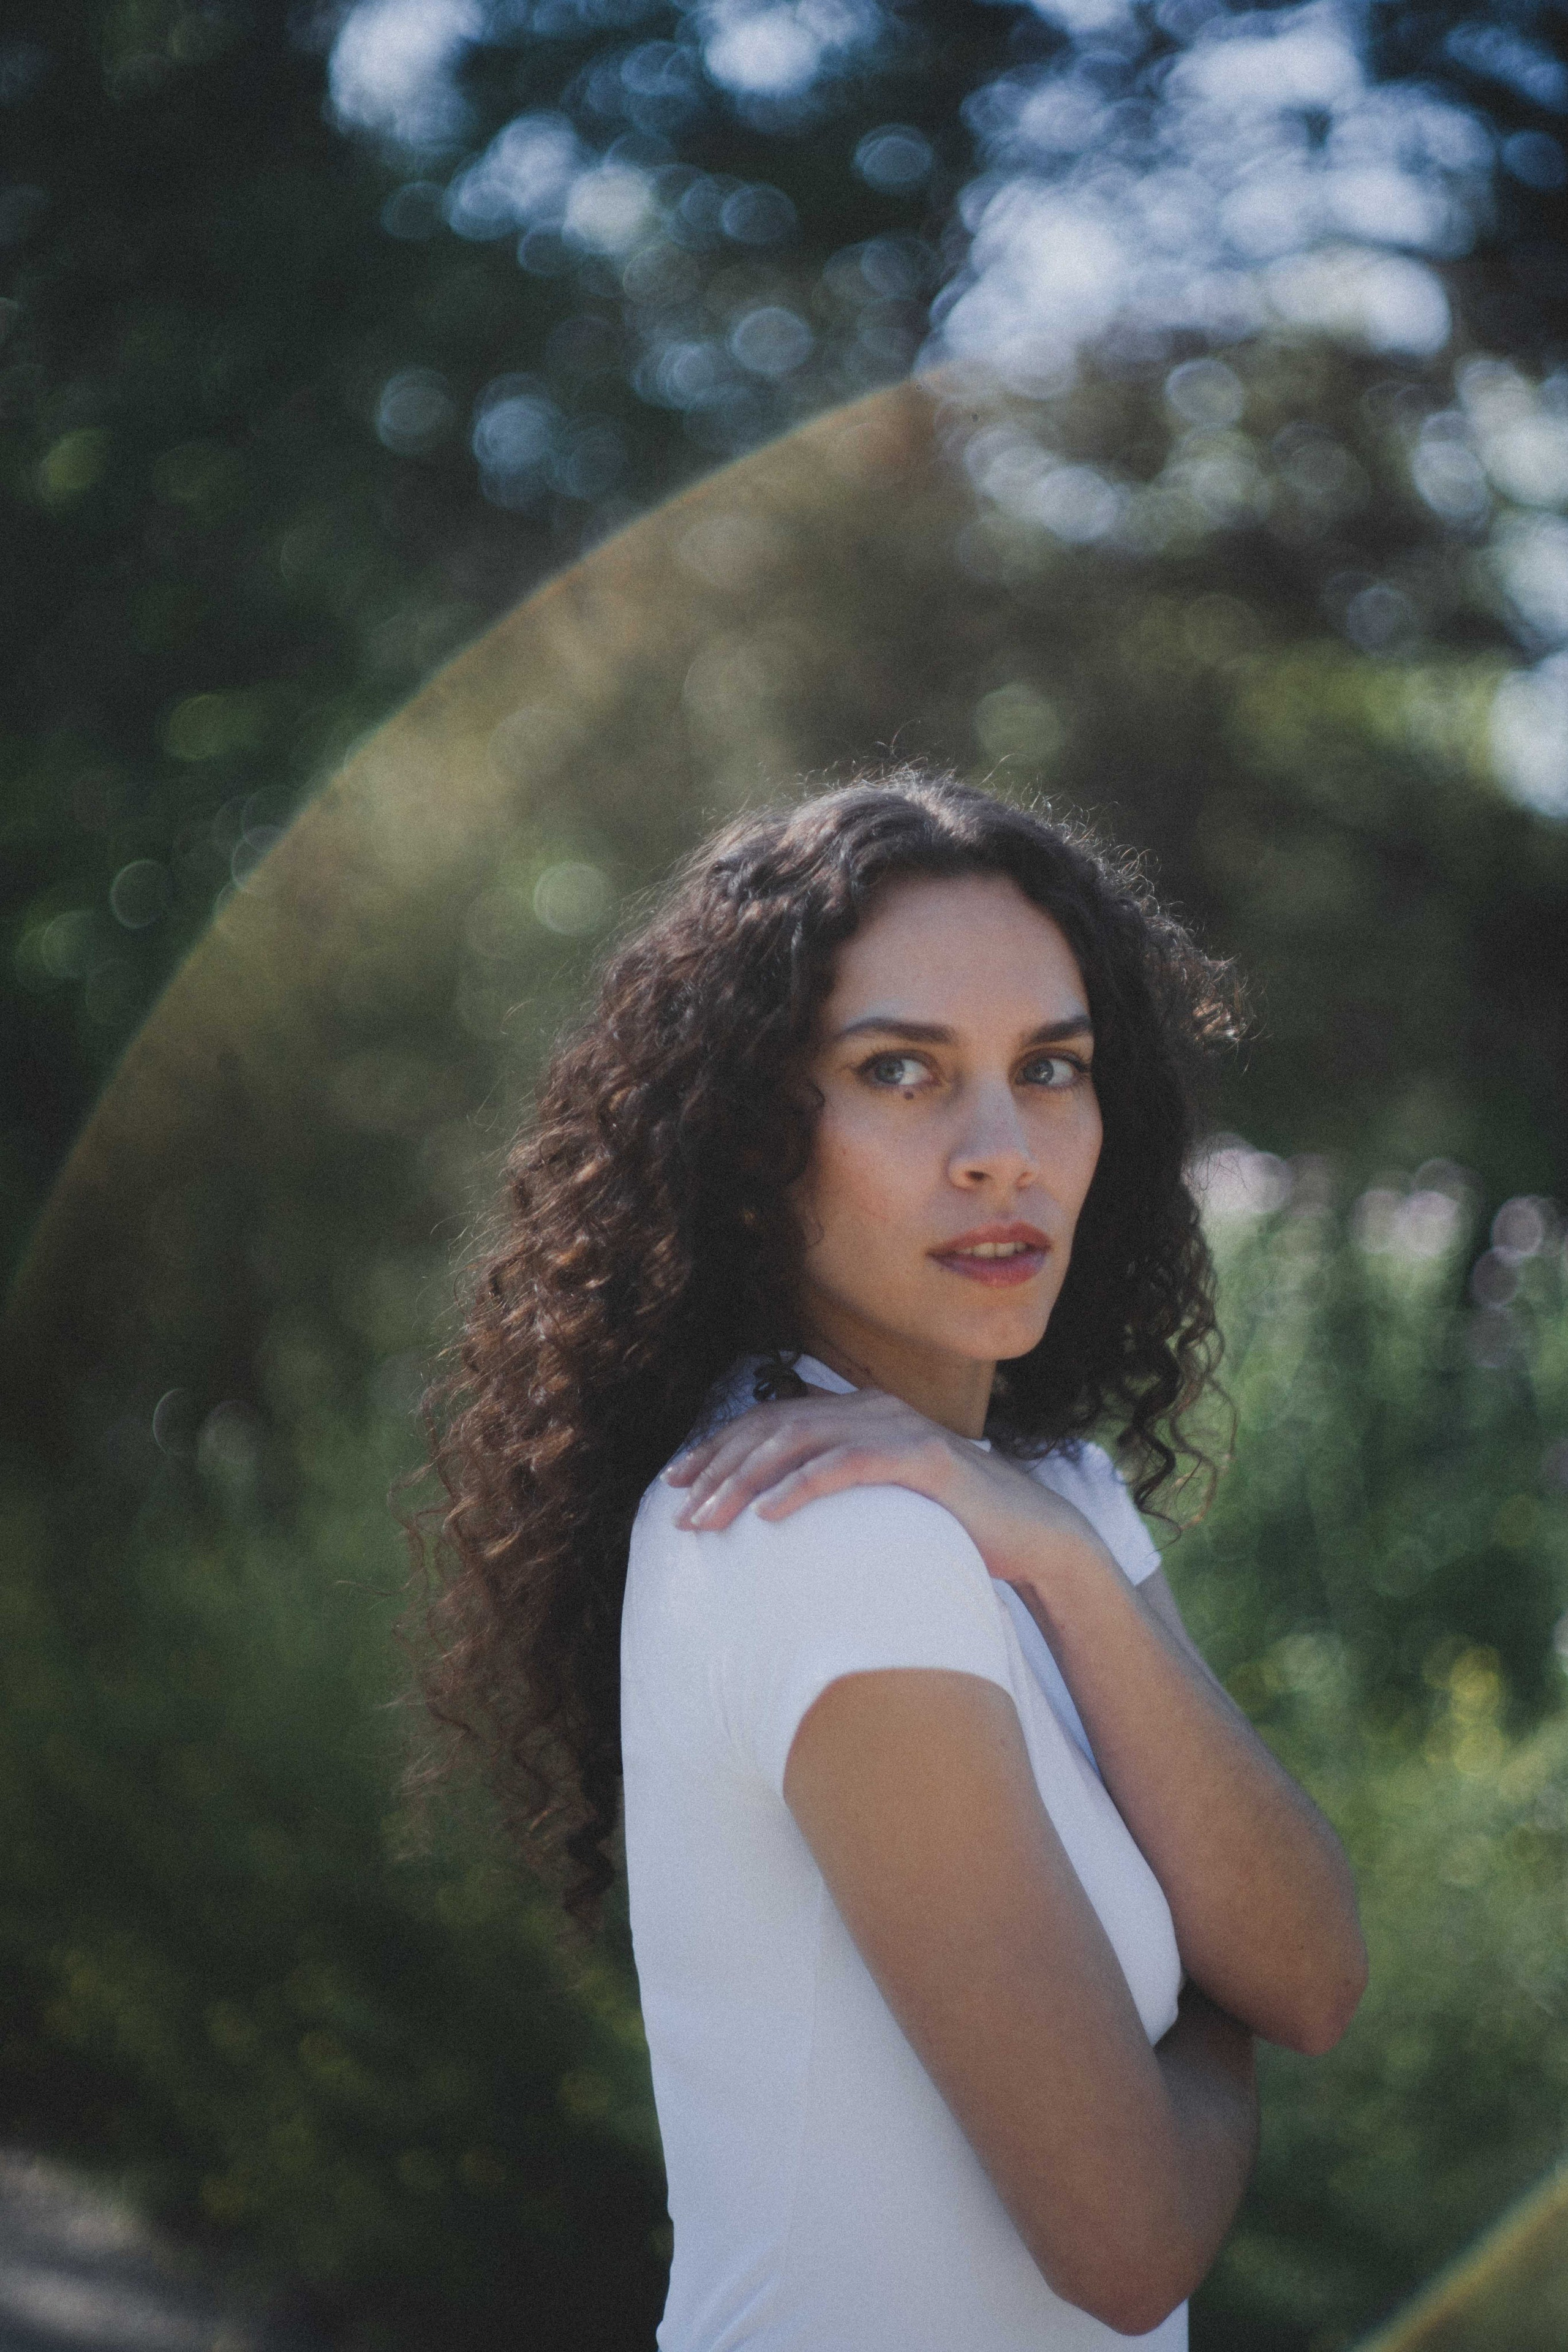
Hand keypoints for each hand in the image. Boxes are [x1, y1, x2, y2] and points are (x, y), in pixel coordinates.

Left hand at [663, 1385, 1113, 1592]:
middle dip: (719, 1470)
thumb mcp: (877, 1502)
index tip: (675, 1484)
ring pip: (801, 1442)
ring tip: (710, 1518)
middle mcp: (872, 1409)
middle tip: (681, 1514)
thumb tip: (765, 1517)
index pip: (769, 1421)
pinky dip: (802, 1487)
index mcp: (857, 1414)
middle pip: (774, 1428)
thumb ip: (831, 1492)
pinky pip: (848, 1465)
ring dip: (746, 1480)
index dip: (718, 1449)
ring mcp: (899, 1428)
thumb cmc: (946, 1528)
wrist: (1029, 1538)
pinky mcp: (925, 1458)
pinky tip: (769, 1515)